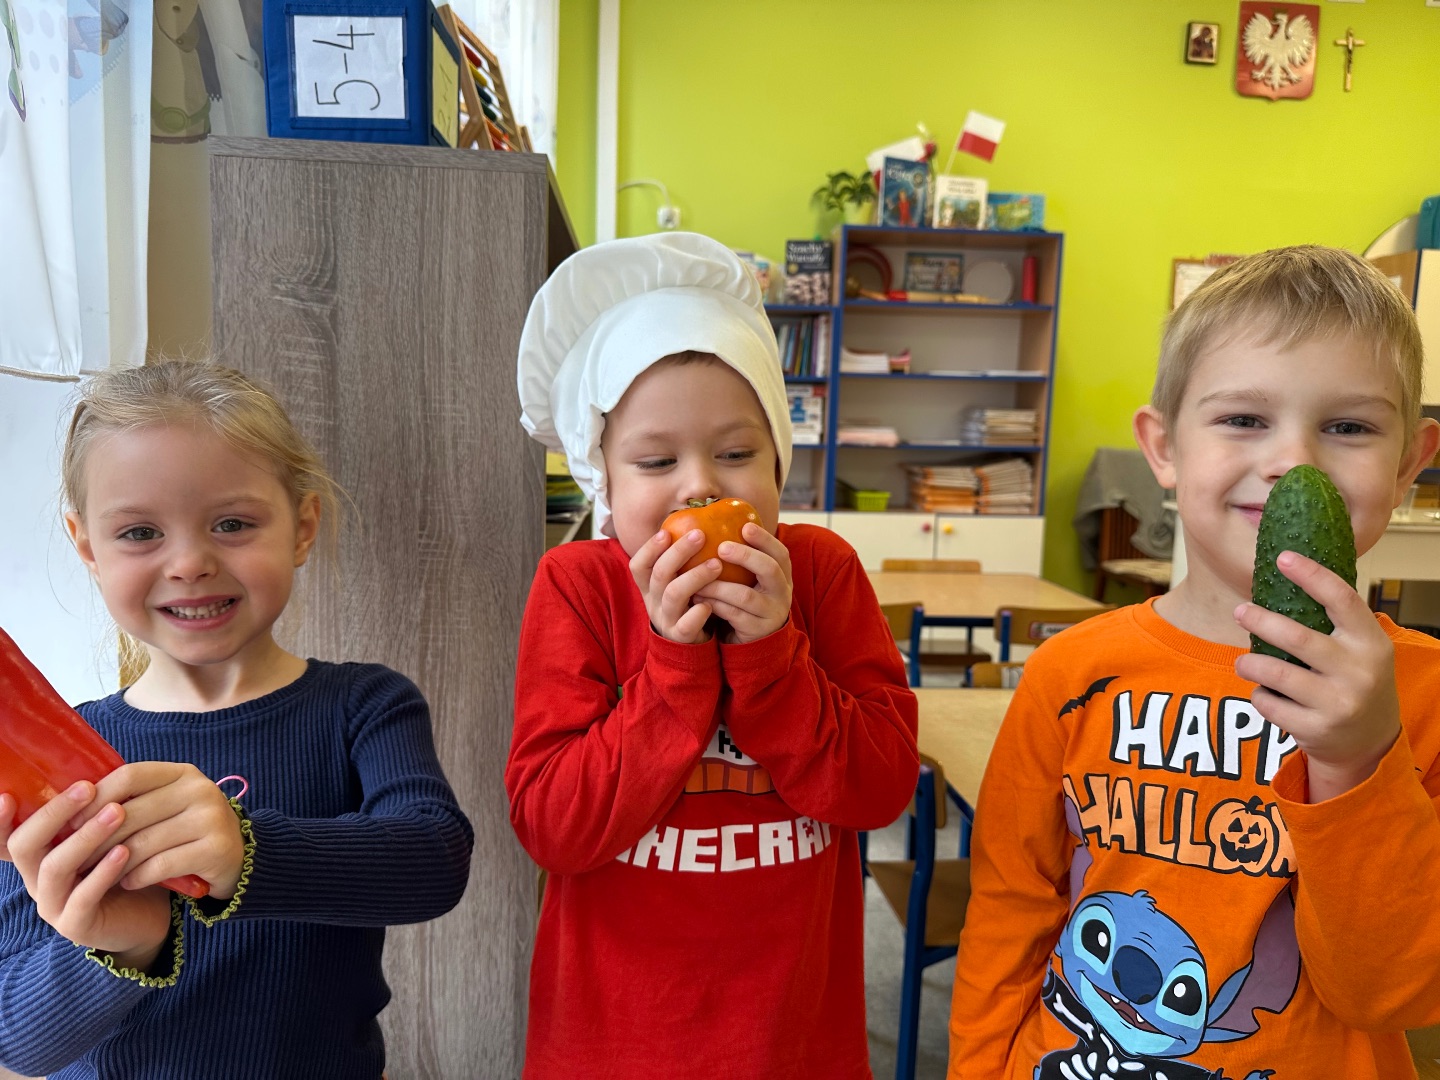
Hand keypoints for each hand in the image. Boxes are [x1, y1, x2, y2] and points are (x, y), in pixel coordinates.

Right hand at [2, 781, 170, 967]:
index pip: (5, 837)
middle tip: (88, 787)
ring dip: (86, 836)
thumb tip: (92, 765)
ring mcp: (52, 905)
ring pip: (55, 867)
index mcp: (37, 856)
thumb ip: (91, 810)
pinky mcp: (76, 926)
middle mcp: (36, 879)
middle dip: (54, 813)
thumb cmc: (126, 864)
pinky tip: (125, 852)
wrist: (149, 914)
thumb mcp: (105, 834)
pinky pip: (83, 897)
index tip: (6, 795)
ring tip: (117, 813)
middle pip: (25, 844)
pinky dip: (103, 872)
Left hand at [82, 762, 245, 899]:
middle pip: (132, 812)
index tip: (72, 820)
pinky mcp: (217, 849)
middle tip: (75, 856)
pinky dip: (138, 876)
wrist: (238, 857)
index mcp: (184, 773)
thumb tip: (71, 807)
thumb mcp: (166, 806)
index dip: (96, 796)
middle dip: (97, 837)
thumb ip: (132, 800)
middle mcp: (201, 790)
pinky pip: (162, 865)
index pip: (130, 775)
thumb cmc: (187, 831)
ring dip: (114, 862)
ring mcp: (212, 819)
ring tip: (99, 873)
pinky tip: (128, 882)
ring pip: (143, 842)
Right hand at [629, 528, 724, 643]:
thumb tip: (700, 522)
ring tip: (717, 564)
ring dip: (695, 576)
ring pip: (674, 594)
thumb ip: (681, 560)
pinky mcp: (680, 636)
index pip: (639, 564)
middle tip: (700, 534)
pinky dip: (697, 614)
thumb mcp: (676, 582)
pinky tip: (710, 604)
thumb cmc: (686, 604)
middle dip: (678, 552)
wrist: (687, 646)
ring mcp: (665, 619)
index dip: (650, 548)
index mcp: (648, 587)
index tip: (667, 531)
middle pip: (659, 574)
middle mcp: (653, 601)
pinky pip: (686, 625)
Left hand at [692, 523, 792, 644]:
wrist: (754, 640)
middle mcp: (782, 592)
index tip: (745, 526)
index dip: (765, 539)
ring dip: (719, 585)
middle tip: (721, 547)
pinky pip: (733, 615)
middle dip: (745, 556)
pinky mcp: (757, 630)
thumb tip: (717, 520)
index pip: (780, 552)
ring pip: (746, 596)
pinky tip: (699, 597)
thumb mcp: (751, 578)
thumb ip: (743, 557)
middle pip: (770, 569)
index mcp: (782, 575)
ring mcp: (772, 613)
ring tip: (697, 578)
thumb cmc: (746, 599)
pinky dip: (714, 604)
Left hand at [1232, 550, 1400, 801]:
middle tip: (1240, 611)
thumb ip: (1335, 621)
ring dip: (1250, 664)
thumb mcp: (1361, 648)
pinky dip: (1260, 695)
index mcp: (1370, 642)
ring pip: (1275, 673)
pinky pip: (1269, 704)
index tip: (1284, 557)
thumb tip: (1288, 571)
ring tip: (1244, 662)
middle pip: (1297, 638)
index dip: (1312, 575)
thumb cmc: (1354, 679)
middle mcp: (1359, 672)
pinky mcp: (1317, 729)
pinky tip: (1266, 695)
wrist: (1371, 741)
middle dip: (1260, 620)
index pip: (1342, 600)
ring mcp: (1339, 703)